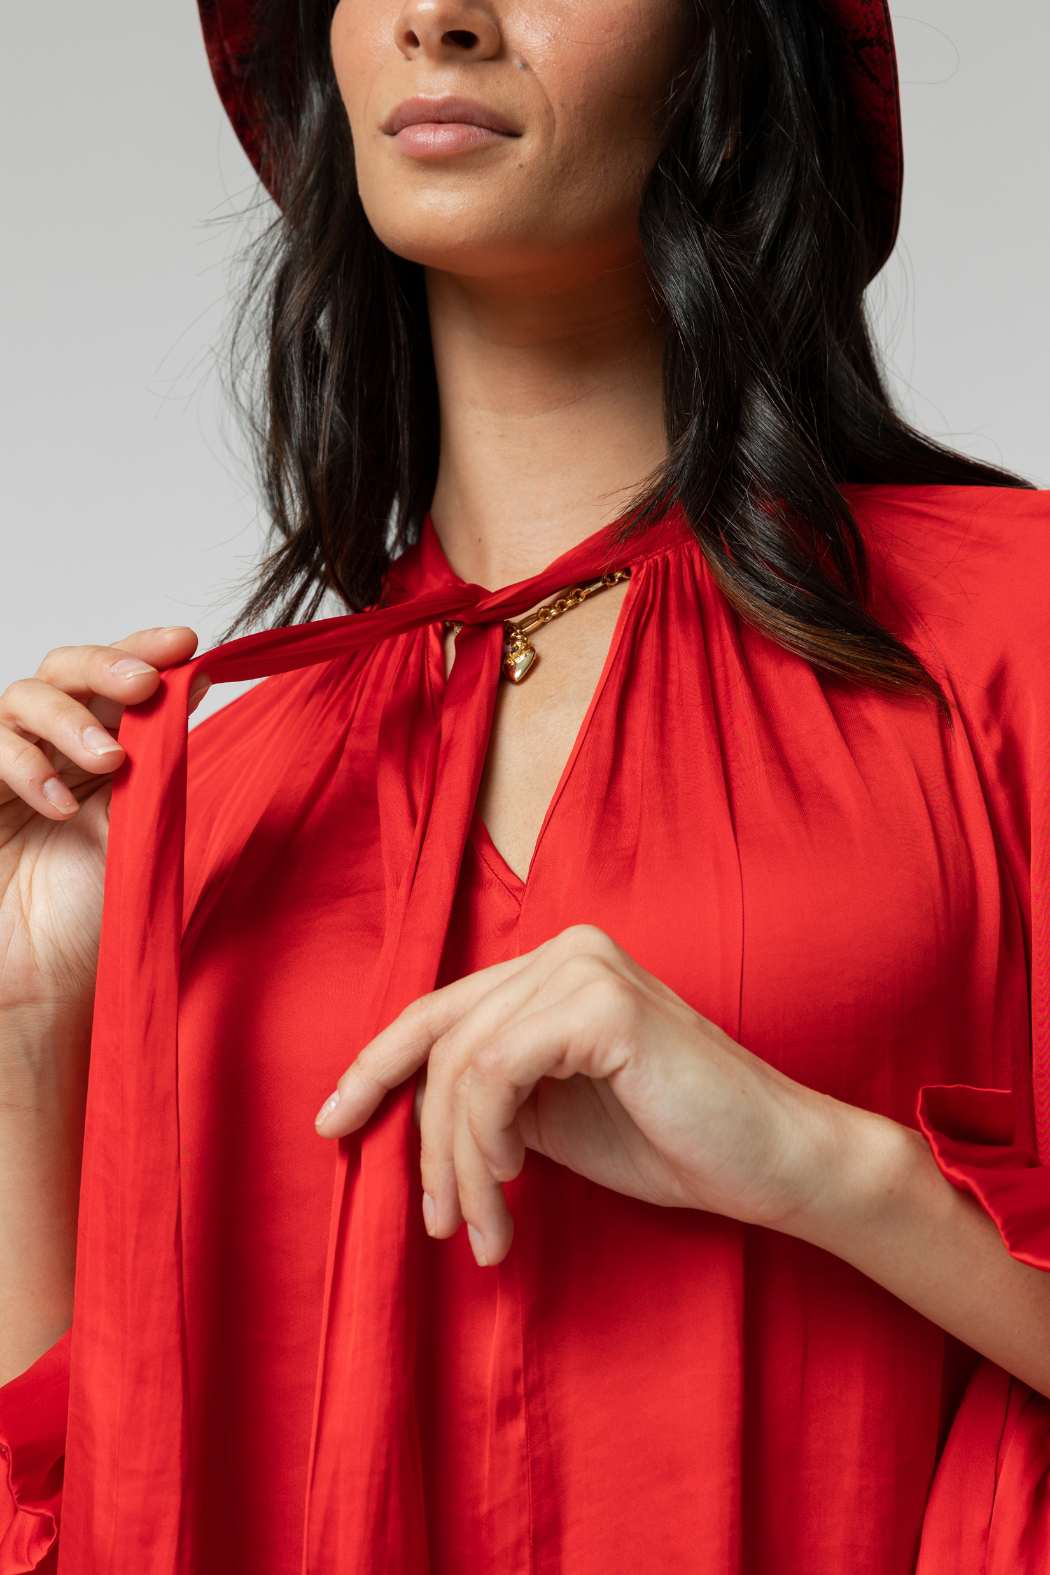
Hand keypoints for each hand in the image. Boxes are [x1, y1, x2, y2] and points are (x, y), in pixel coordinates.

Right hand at [0, 627, 209, 1029]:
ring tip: (109, 762)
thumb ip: (162, 761)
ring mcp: (12, 768)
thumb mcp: (144, 827)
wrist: (43, 979)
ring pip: (24, 697)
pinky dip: (27, 765)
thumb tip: (198, 683)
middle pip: (65, 668)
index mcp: (106, 751)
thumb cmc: (94, 914)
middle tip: (144, 685)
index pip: (118, 680)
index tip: (185, 643)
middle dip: (107, 665)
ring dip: (71, 719)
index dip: (145, 651)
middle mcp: (56, 750)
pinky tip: (59, 804)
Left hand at [314, 923, 835, 1265]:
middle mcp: (563, 948)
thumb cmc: (673, 1141)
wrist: (776, 1163)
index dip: (375, 1067)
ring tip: (483, 1229)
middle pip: (440, 1042)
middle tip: (440, 1224)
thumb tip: (401, 1111)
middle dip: (424, 1143)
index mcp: (551, 967)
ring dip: (458, 1162)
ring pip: (463, 1067)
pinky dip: (487, 1135)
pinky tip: (514, 1179)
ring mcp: (584, 968)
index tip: (333, 1125)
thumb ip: (488, 1095)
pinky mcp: (603, 1004)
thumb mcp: (553, 1115)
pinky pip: (498, 1072)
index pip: (438, 1011)